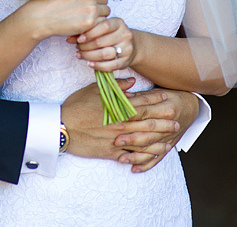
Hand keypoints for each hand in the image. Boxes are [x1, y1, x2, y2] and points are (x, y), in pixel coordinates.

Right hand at [19, 0, 109, 40]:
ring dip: (97, 16)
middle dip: (97, 6)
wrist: (41, 16)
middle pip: (105, 1)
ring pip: (105, 12)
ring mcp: (92, 7)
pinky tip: (83, 25)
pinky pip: (101, 23)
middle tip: (83, 11)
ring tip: (83, 18)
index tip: (87, 1)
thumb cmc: (53, 1)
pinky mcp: (90, 21)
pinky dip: (95, 26)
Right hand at [60, 79, 178, 163]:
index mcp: (117, 108)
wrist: (60, 127)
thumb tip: (132, 82)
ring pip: (143, 140)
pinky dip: (143, 155)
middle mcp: (120, 123)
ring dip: (158, 139)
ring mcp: (117, 139)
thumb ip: (115, 87)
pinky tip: (153, 155)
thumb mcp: (93, 90)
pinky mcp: (111, 152)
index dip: (156, 100)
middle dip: (164, 120)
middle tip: (177, 119)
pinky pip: (131, 155)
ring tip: (171, 139)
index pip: (141, 102)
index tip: (167, 97)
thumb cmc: (75, 106)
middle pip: (148, 122)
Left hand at [70, 17, 134, 71]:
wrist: (131, 46)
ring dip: (89, 56)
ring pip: (105, 54)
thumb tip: (69, 38)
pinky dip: (98, 66)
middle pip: (102, 41)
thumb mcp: (103, 29)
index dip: (90, 33)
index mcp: (119, 23)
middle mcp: (125, 34)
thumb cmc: (111, 35)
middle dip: (86, 46)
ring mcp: (127, 48)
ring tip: (80, 55)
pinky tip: (89, 63)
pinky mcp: (126, 61)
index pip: (105, 26)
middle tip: (77, 48)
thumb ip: (88, 30)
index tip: (79, 39)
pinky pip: (110, 66)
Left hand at [114, 88, 199, 172]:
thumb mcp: (158, 92)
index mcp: (166, 108)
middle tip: (116, 141)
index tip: (117, 119)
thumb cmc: (172, 97)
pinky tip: (134, 169)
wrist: (192, 107)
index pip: (146, 112)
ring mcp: (169, 138)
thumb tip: (122, 97)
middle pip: (148, 132)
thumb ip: (140, 97)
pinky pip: (157, 158)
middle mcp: (169, 125)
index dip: (131, 115)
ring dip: (136, 155)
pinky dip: (146, 165)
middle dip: (132, 138)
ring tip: (121, 159)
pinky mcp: (169, 146)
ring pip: (151, 148)